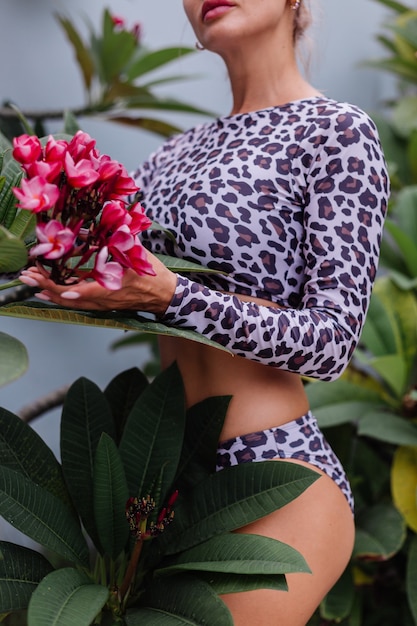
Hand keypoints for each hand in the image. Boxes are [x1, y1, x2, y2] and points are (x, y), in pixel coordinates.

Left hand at [19, 252, 176, 316]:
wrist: (165, 295)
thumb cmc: (152, 275)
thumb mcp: (135, 255)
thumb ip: (114, 241)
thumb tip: (90, 228)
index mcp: (112, 289)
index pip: (82, 292)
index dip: (61, 288)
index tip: (44, 282)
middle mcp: (104, 300)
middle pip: (69, 299)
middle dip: (45, 288)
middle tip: (26, 277)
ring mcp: (102, 304)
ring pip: (70, 303)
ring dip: (49, 293)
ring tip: (31, 284)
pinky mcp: (102, 304)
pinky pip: (77, 303)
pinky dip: (60, 296)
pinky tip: (49, 291)